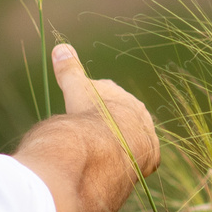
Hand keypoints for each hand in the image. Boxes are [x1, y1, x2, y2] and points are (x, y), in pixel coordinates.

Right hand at [51, 44, 160, 181]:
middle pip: (121, 116)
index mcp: (121, 95)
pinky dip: (132, 160)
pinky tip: (119, 164)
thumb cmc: (88, 114)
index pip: (107, 95)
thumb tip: (61, 47)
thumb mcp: (75, 89)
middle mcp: (139, 112)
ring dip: (119, 142)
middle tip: (89, 133)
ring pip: (132, 137)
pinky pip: (143, 157)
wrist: (105, 148)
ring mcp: (147, 135)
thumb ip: (69, 70)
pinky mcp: (151, 157)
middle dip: (107, 122)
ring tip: (101, 151)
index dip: (91, 103)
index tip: (79, 111)